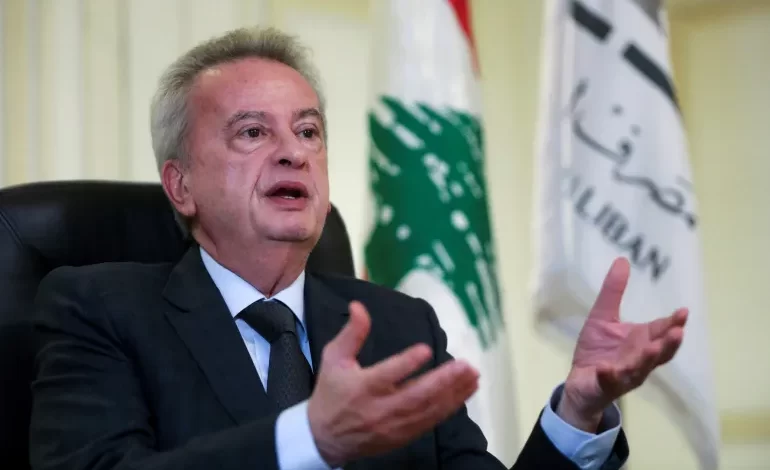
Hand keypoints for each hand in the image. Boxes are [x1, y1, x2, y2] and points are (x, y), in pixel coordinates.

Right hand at [307, 301, 478, 466]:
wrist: (324, 438)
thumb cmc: (331, 393)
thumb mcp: (333, 358)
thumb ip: (351, 333)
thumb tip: (359, 306)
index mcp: (362, 387)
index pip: (387, 374)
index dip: (406, 363)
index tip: (425, 349)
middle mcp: (380, 408)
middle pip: (416, 396)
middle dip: (443, 381)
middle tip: (465, 365)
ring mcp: (393, 425)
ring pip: (428, 410)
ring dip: (453, 394)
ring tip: (472, 376)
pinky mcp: (402, 436)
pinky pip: (429, 422)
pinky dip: (448, 409)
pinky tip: (463, 395)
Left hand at [558, 257, 686, 431]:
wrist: (581, 382)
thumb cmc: (597, 349)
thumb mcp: (603, 316)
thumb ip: (613, 292)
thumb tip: (622, 259)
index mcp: (641, 341)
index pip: (661, 331)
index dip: (673, 323)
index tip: (683, 312)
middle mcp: (639, 359)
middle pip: (659, 352)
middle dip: (668, 343)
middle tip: (678, 332)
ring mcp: (625, 374)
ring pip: (640, 368)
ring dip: (646, 359)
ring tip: (653, 348)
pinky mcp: (606, 385)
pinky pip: (609, 381)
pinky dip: (610, 375)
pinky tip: (607, 369)